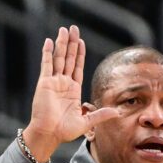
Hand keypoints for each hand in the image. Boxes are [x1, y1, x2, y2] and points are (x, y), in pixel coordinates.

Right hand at [23, 26, 118, 160]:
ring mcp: (53, 82)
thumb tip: (118, 112)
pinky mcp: (44, 83)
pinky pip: (46, 65)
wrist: (49, 134)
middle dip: (71, 43)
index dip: (80, 54)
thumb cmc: (65, 130)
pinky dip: (47, 53)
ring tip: (64, 30)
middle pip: (68, 58)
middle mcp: (63, 83)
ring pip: (58, 58)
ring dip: (61, 44)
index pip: (78, 67)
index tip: (81, 41)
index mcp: (73, 90)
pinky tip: (49, 41)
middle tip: (73, 28)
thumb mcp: (87, 121)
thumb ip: (101, 114)